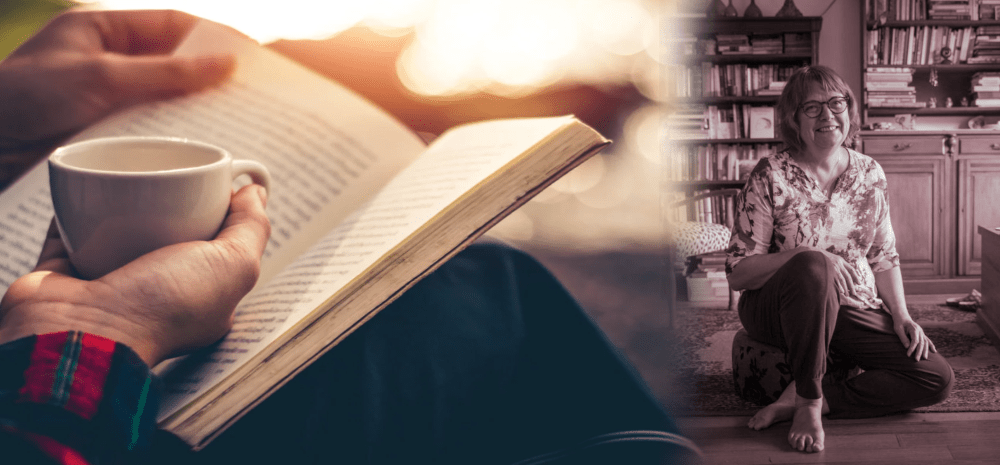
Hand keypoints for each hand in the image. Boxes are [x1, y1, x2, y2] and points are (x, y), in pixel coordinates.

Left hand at [0, 9, 234, 147]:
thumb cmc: (24, 99)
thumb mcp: (103, 77)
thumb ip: (167, 72)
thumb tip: (226, 64)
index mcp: (100, 30)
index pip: (170, 26)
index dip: (211, 37)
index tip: (248, 54)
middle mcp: (104, 62)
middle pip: (170, 65)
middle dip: (207, 79)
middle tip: (250, 96)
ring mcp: (102, 101)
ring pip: (161, 103)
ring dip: (190, 115)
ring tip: (231, 127)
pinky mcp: (100, 136)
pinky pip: (146, 133)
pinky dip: (170, 141)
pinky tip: (193, 154)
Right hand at [0, 185, 269, 366]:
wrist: (84, 334)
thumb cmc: (164, 306)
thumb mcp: (232, 265)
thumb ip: (251, 228)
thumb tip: (257, 191)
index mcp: (201, 301)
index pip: (218, 251)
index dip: (222, 216)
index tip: (215, 185)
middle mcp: (157, 297)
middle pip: (168, 240)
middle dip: (171, 206)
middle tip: (171, 172)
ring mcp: (110, 289)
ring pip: (118, 237)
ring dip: (121, 206)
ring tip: (131, 173)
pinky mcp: (66, 278)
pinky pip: (69, 237)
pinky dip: (73, 213)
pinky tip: (83, 187)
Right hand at [815, 248, 859, 295]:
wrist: (810, 252)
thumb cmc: (819, 256)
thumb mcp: (830, 257)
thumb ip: (836, 263)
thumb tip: (839, 271)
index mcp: (840, 260)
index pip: (851, 269)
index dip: (856, 276)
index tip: (859, 283)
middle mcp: (839, 263)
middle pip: (848, 276)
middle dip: (852, 285)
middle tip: (854, 292)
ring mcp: (834, 267)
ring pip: (843, 279)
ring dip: (846, 287)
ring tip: (848, 294)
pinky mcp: (829, 270)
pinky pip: (836, 280)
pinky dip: (840, 286)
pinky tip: (842, 291)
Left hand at [893, 317, 935, 360]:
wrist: (902, 317)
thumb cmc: (899, 323)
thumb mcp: (898, 329)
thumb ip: (903, 338)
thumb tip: (907, 347)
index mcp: (914, 329)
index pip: (915, 341)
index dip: (912, 348)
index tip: (908, 355)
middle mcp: (920, 331)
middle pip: (921, 343)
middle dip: (919, 352)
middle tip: (916, 360)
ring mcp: (921, 332)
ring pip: (926, 342)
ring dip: (925, 350)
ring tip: (925, 358)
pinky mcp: (921, 334)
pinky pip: (927, 340)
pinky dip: (931, 345)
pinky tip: (934, 351)